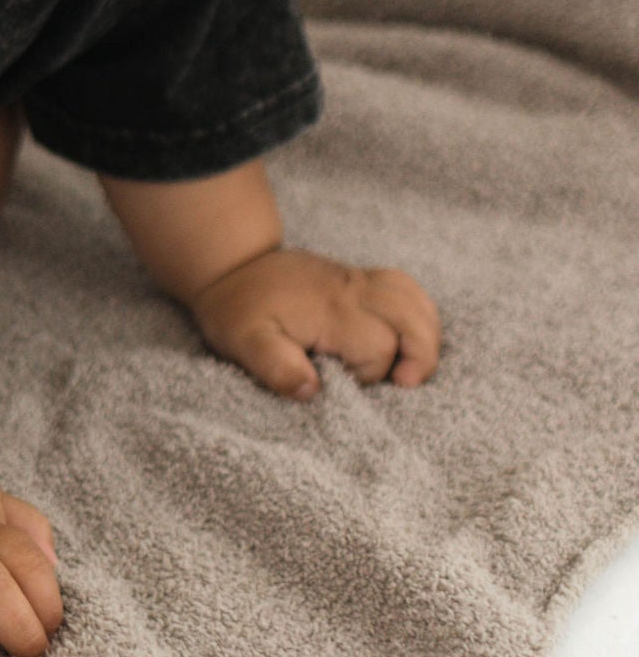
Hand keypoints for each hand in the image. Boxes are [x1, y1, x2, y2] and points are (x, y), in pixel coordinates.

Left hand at [192, 245, 441, 399]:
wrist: (231, 265)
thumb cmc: (237, 309)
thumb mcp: (241, 341)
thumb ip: (274, 366)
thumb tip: (310, 391)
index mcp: (329, 309)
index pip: (378, 347)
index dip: (369, 373)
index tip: (344, 383)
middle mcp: (351, 290)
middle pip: (412, 317)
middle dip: (421, 353)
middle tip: (405, 383)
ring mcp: (357, 280)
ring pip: (415, 298)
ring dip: (425, 333)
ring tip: (413, 366)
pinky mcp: (357, 279)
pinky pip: (405, 287)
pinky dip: (417, 312)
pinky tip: (409, 336)